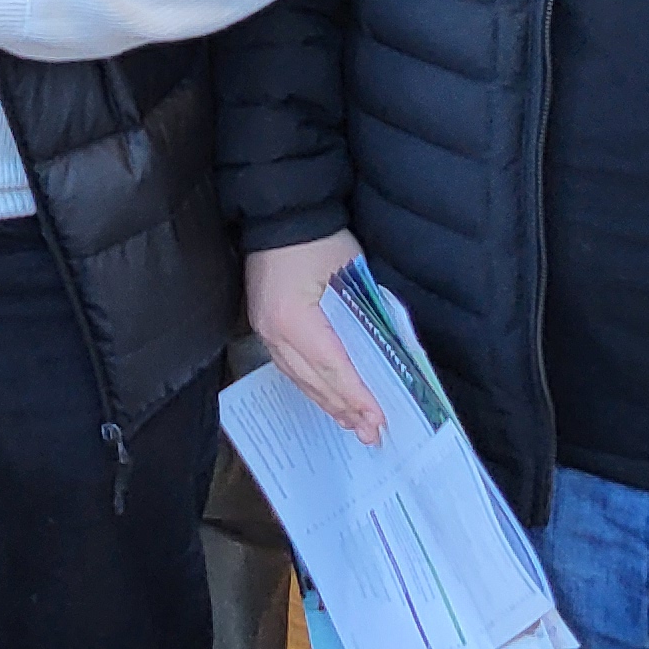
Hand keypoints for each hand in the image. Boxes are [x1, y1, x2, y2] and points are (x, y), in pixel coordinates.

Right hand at [247, 232, 384, 447]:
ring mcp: (264, 329)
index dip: (356, 395)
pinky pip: (288, 365)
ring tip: (351, 424)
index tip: (377, 418)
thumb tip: (384, 351)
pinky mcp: (263, 324)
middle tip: (371, 434)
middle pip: (313, 379)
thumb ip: (363, 314)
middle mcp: (274, 330)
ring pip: (299, 377)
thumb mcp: (349, 272)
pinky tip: (325, 397)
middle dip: (344, 409)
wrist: (279, 214)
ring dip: (327, 402)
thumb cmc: (317, 237)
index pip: (332, 366)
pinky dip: (310, 385)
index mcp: (294, 318)